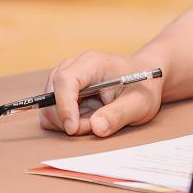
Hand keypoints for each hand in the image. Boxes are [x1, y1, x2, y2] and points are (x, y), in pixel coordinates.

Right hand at [39, 51, 164, 137]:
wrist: (143, 81)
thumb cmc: (142, 88)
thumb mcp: (139, 103)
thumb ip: (119, 114)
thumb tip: (96, 127)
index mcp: (92, 63)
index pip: (65, 80)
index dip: (64, 106)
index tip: (73, 129)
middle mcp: (73, 67)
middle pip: (52, 96)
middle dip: (69, 120)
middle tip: (95, 126)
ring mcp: (64, 79)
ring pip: (49, 108)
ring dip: (68, 123)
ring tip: (95, 120)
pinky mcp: (62, 92)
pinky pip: (53, 113)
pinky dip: (67, 123)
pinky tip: (88, 119)